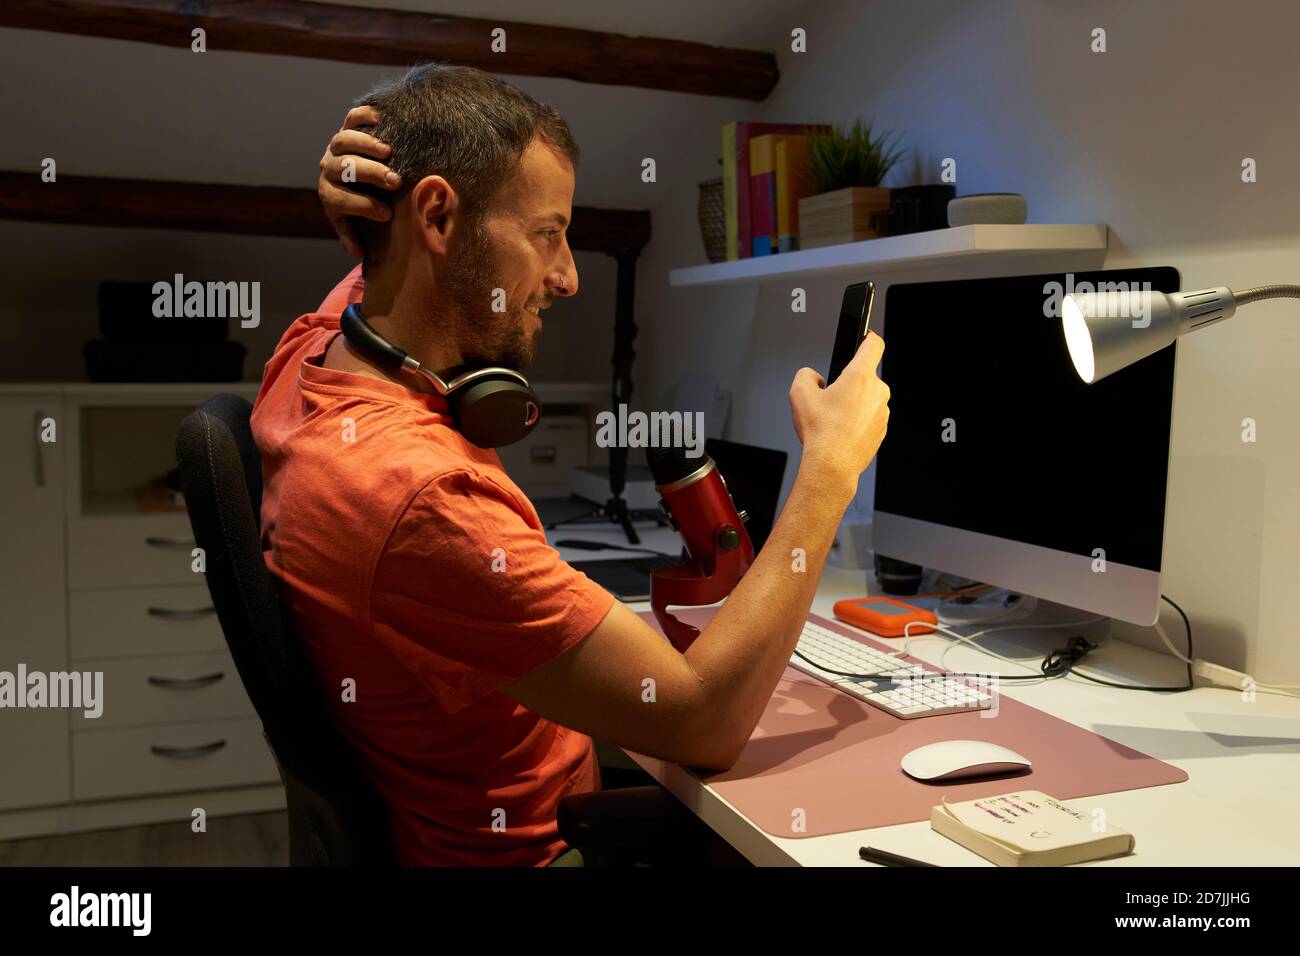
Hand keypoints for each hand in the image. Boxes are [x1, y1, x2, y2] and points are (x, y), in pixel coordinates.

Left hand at [317, 106, 401, 257]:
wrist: (346, 177)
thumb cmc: (355, 205)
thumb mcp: (350, 223)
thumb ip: (351, 235)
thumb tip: (356, 252)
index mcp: (328, 193)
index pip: (341, 200)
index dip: (363, 207)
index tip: (387, 214)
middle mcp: (329, 168)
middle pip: (345, 168)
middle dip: (370, 174)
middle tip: (395, 181)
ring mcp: (336, 146)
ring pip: (344, 140)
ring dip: (366, 145)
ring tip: (389, 151)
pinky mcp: (346, 128)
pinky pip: (350, 118)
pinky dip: (363, 115)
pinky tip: (380, 118)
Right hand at [788, 331, 890, 490]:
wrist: (832, 466)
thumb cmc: (821, 432)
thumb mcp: (799, 394)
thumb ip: (806, 374)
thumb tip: (813, 377)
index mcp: (860, 377)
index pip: (874, 345)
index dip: (868, 337)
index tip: (865, 337)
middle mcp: (877, 392)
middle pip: (865, 376)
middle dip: (849, 383)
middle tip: (830, 398)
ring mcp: (882, 412)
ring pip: (867, 399)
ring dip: (853, 404)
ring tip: (833, 420)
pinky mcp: (881, 430)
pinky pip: (869, 418)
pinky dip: (857, 422)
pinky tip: (841, 432)